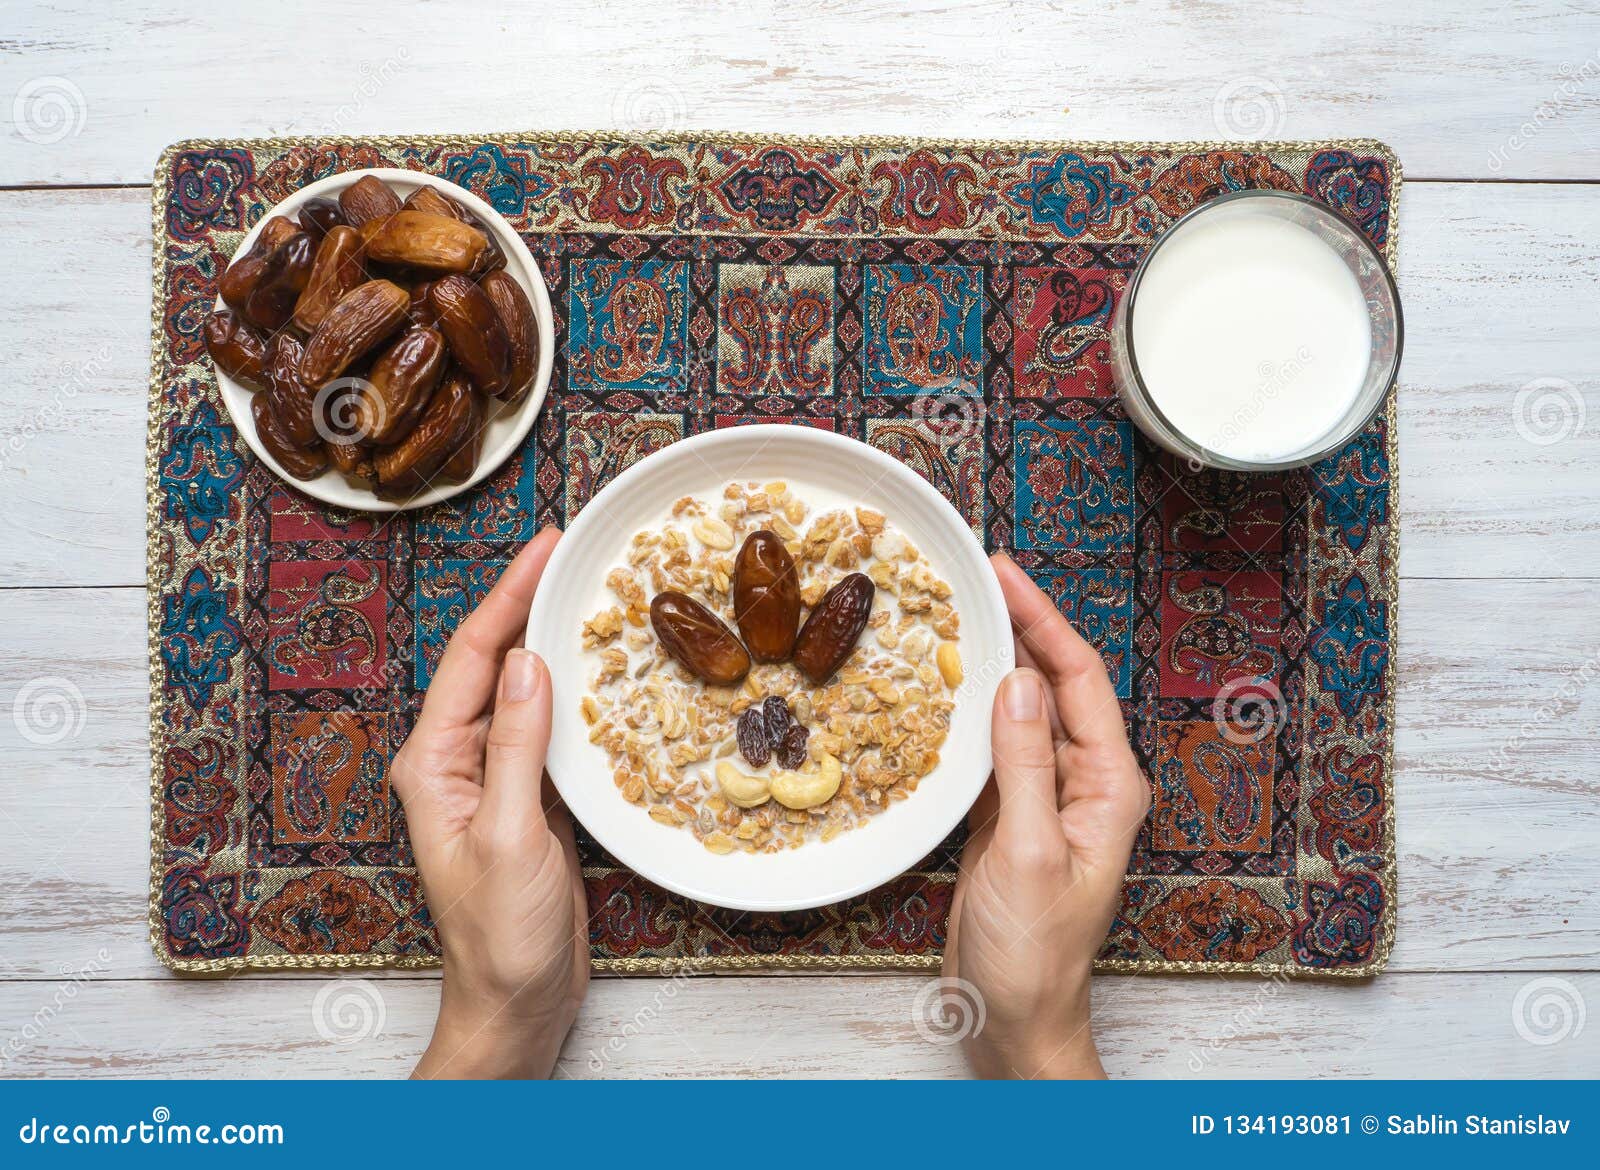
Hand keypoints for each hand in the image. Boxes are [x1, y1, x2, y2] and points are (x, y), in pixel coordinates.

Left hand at [391, 528, 588, 1078]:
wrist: (516, 1002)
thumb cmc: (502, 936)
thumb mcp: (510, 836)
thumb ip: (517, 747)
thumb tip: (529, 662)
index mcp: (434, 764)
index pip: (471, 657)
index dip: (508, 595)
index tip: (545, 546)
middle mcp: (457, 762)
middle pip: (494, 662)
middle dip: (529, 604)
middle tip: (575, 554)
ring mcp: (493, 779)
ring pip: (523, 691)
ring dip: (554, 643)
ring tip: (591, 596)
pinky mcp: (528, 799)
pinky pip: (548, 728)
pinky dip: (573, 693)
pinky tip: (600, 671)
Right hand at [944, 553, 1150, 1078]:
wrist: (1015, 1015)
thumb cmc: (1034, 952)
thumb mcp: (1029, 852)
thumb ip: (1025, 766)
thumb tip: (1016, 681)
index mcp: (1108, 785)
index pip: (1079, 679)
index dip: (1043, 619)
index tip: (1005, 573)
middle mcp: (1084, 781)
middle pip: (1052, 683)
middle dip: (1018, 625)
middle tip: (974, 574)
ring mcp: (1045, 796)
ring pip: (1020, 709)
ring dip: (991, 661)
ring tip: (955, 613)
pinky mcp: (1008, 814)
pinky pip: (992, 746)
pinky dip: (969, 710)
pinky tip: (943, 685)